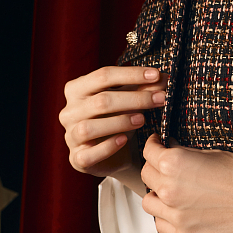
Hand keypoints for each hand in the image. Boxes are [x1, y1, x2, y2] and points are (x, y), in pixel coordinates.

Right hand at [60, 66, 167, 192]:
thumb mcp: (130, 100)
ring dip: (119, 121)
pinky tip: (124, 140)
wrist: (113, 154)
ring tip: (143, 119)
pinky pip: (89, 154)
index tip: (157, 75)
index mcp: (77, 89)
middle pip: (101, 101)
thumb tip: (163, 78)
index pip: (103, 76)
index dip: (131, 74)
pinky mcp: (77, 158)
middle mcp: (69, 111)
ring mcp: (70, 136)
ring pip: (90, 127)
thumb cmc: (118, 118)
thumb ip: (143, 88)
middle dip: (135, 99)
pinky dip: (107, 147)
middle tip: (160, 98)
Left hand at [141, 134, 232, 232]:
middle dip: (155, 168)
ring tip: (173, 191)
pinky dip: (167, 217)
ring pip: (149, 203)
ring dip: (158, 195)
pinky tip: (180, 211)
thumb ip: (185, 155)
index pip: (149, 152)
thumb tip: (171, 151)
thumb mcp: (212, 154)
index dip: (153, 145)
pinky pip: (162, 225)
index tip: (157, 144)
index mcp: (173, 164)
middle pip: (146, 176)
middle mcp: (169, 190)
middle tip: (167, 167)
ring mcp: (175, 216)